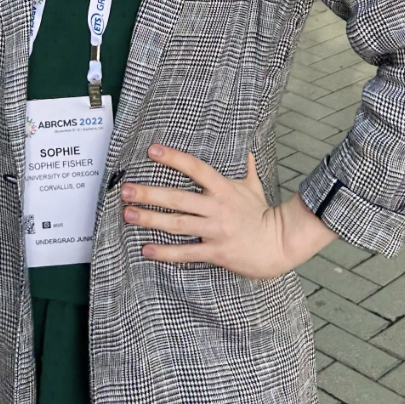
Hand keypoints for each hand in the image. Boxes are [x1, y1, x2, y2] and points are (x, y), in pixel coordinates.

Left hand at [123, 145, 333, 278]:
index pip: (195, 168)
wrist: (278, 244)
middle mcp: (217, 207)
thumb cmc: (263, 214)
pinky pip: (186, 253)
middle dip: (150, 193)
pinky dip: (165, 252)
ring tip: (129, 214)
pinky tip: (146, 249)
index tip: (152, 151)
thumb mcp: (254, 187)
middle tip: (126, 189)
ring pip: (178, 224)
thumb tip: (248, 151)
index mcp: (224, 188)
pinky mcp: (215, 252)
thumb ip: (247, 169)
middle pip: (178, 198)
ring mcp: (215, 230)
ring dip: (151, 219)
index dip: (174, 158)